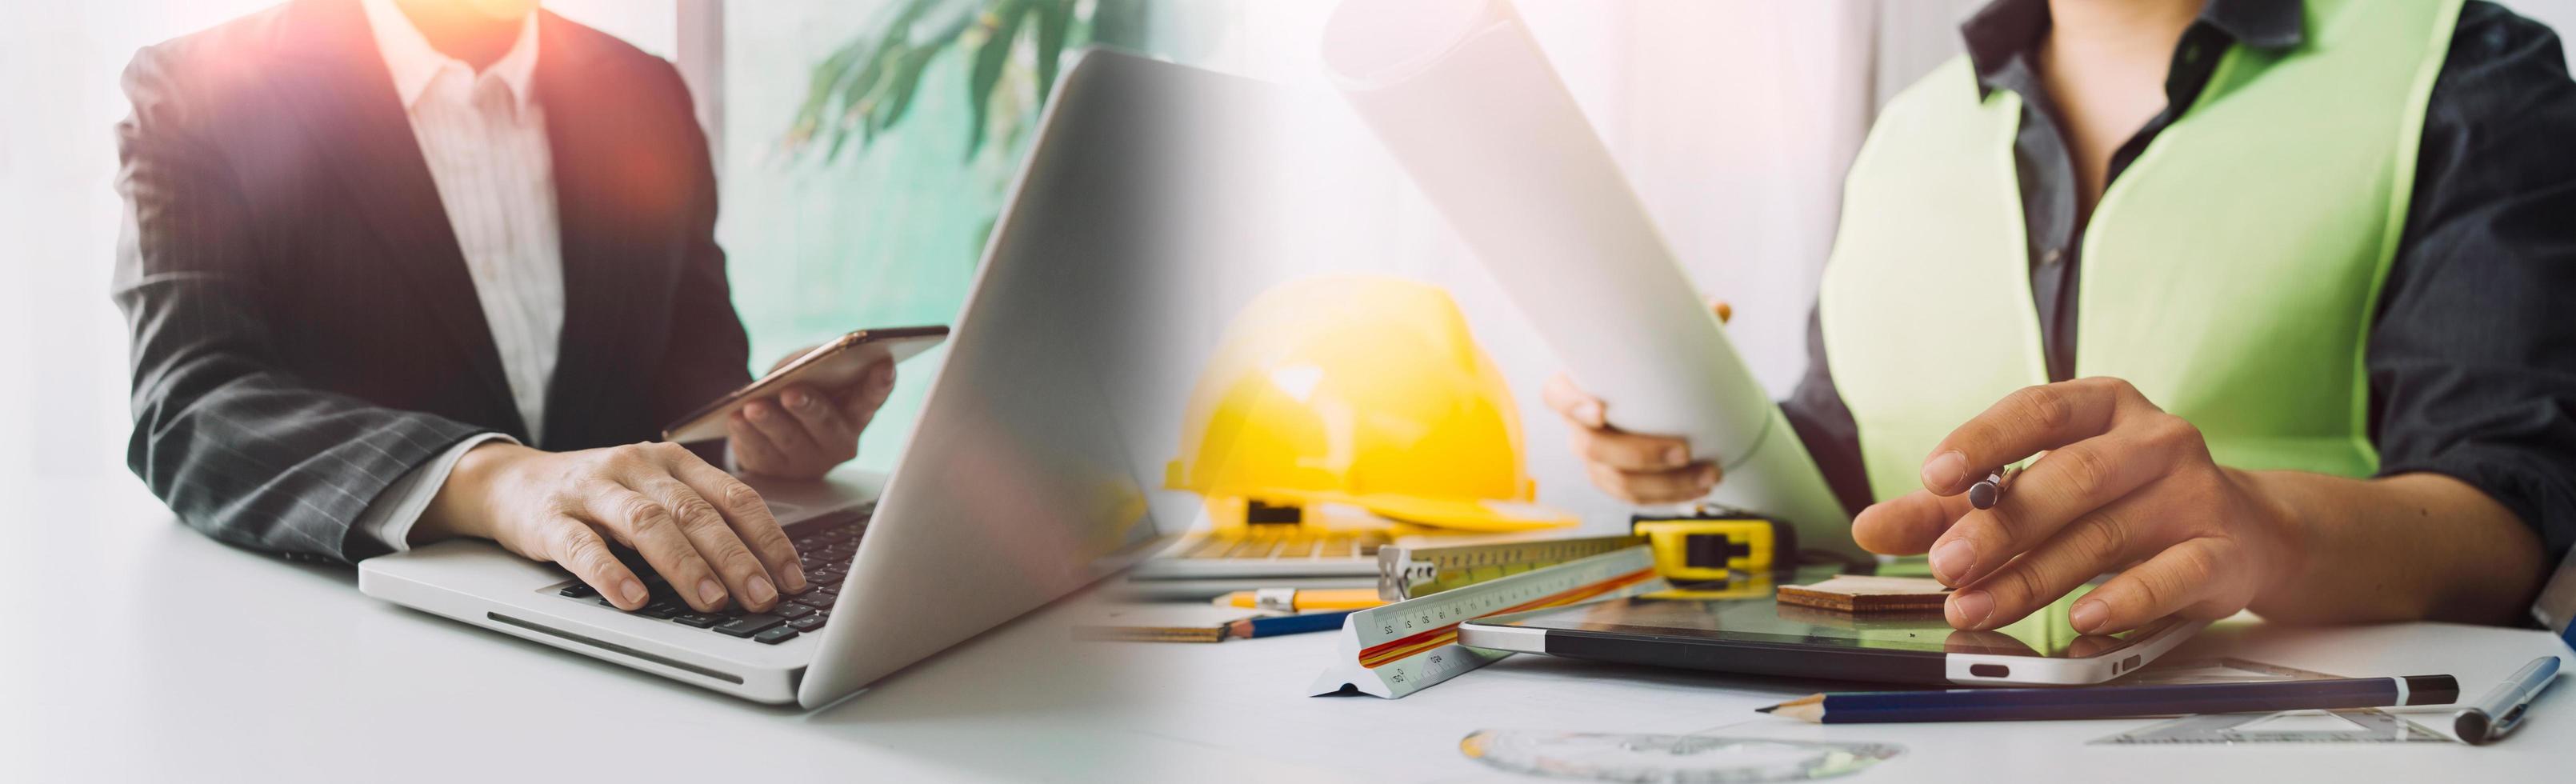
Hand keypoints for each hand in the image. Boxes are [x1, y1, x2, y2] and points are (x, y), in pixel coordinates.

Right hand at [418, 441, 808, 612]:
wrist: (509, 482)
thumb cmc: (597, 496)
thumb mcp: (654, 493)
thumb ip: (699, 518)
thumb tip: (762, 571)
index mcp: (672, 460)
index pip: (733, 496)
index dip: (768, 538)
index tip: (793, 578)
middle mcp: (637, 466)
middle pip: (696, 512)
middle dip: (736, 558)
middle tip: (764, 598)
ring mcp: (592, 488)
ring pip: (647, 524)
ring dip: (686, 566)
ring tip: (713, 602)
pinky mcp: (550, 517)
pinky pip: (583, 546)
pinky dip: (611, 574)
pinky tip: (634, 600)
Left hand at [728, 354, 896, 478]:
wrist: (773, 424)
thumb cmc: (801, 387)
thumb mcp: (813, 371)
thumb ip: (818, 365)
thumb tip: (808, 364)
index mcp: (856, 412)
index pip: (872, 398)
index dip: (880, 383)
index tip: (884, 364)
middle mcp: (838, 442)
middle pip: (825, 424)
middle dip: (808, 407)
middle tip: (791, 392)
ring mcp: (808, 461)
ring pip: (789, 440)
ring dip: (770, 422)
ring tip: (753, 406)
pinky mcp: (777, 471)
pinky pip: (761, 453)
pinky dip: (746, 434)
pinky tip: (736, 418)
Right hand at [1541, 299, 1733, 503]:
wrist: (1643, 391)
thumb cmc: (1642, 362)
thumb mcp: (1660, 336)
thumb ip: (1685, 318)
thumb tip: (1718, 308)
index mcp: (1575, 384)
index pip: (1556, 395)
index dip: (1572, 406)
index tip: (1600, 412)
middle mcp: (1578, 426)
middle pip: (1592, 448)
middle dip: (1640, 455)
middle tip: (1683, 450)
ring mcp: (1594, 457)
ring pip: (1617, 481)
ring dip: (1665, 484)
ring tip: (1708, 474)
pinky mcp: (1613, 479)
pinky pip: (1633, 497)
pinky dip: (1669, 497)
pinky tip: (1698, 489)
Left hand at [1849, 377, 2298, 634]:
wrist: (2241, 532)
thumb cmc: (2120, 502)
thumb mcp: (2036, 491)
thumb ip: (1952, 509)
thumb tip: (1869, 526)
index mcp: (2101, 406)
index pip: (2038, 411)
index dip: (1984, 440)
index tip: (1932, 475)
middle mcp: (2152, 438)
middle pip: (2071, 476)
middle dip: (2000, 526)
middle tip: (1944, 566)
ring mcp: (2193, 491)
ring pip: (2106, 532)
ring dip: (2035, 577)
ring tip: (1977, 608)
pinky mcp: (2222, 550)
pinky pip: (2173, 574)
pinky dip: (2125, 598)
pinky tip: (2082, 620)